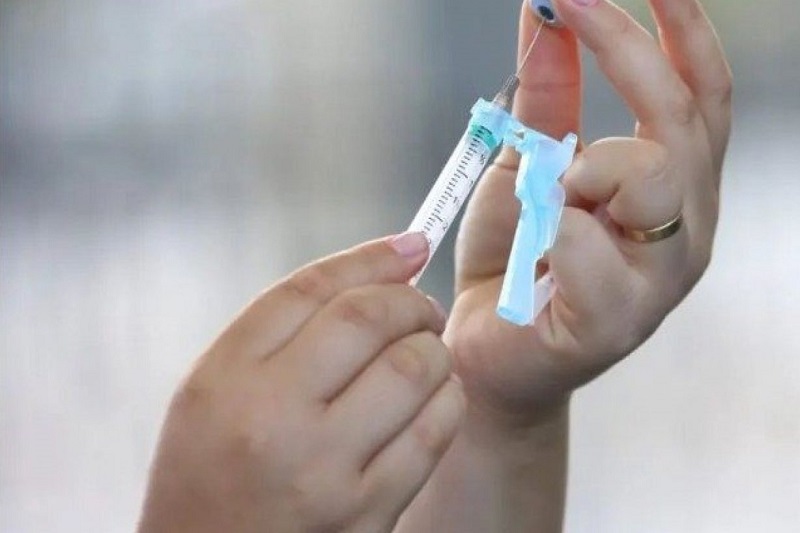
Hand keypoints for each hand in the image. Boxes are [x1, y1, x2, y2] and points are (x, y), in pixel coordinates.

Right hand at [138, 234, 464, 532]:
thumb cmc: (212, 472)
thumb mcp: (216, 390)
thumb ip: (285, 329)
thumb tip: (385, 266)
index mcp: (225, 379)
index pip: (310, 291)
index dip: (370, 257)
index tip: (412, 244)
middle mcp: (271, 420)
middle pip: (367, 320)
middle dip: (412, 301)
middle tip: (421, 307)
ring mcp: (324, 471)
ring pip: (413, 369)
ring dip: (434, 349)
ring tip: (425, 353)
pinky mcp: (368, 513)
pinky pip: (434, 432)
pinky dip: (447, 399)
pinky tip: (434, 398)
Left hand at [448, 0, 731, 421]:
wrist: (485, 350)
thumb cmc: (513, 260)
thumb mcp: (526, 164)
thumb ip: (546, 96)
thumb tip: (547, 15)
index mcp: (673, 188)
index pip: (700, 93)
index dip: (681, 29)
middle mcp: (683, 228)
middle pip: (684, 118)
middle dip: (625, 49)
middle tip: (571, 3)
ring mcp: (657, 279)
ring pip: (655, 174)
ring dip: (587, 158)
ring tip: (543, 187)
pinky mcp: (613, 321)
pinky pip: (594, 247)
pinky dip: (556, 221)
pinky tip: (535, 235)